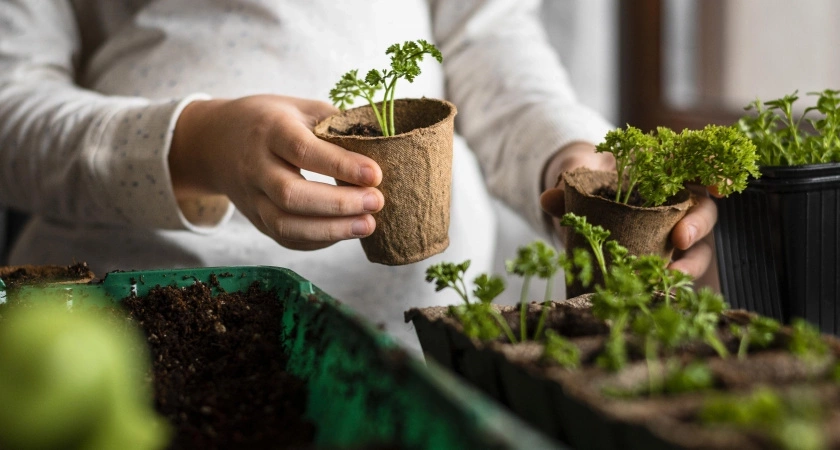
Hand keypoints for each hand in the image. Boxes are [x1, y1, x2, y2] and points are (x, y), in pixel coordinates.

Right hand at [169, 95, 383, 250]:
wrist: (213, 142)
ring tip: (368, 225)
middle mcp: (255, 166)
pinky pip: (285, 239)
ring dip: (331, 231)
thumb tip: (384, 142)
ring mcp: (251, 198)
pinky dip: (318, 241)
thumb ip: (335, 124)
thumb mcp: (299, 108)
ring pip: (285, 225)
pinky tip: (345, 232)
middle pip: (291, 194)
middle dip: (339, 203)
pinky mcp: (255, 220)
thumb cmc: (269, 120)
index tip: (375, 174)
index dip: (340, 165)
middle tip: (377, 202)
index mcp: (269, 130)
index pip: (303, 150)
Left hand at [538, 142, 719, 287]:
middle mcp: (678, 201)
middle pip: (703, 210)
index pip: (700, 168)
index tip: (721, 186)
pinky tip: (662, 291)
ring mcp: (674, 231)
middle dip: (698, 224)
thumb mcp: (578, 178)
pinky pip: (677, 270)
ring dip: (690, 262)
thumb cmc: (591, 181)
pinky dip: (673, 281)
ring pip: (698, 247)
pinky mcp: (664, 257)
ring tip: (672, 276)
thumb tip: (548, 198)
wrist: (580, 201)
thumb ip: (569, 184)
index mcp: (665, 171)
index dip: (715, 174)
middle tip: (681, 239)